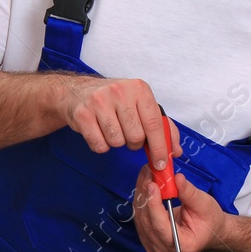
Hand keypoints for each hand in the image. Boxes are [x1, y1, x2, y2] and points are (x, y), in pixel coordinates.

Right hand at [58, 77, 176, 169]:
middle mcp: (120, 92)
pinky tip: (98, 132)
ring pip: (117, 142)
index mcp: (139, 89)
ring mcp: (99, 102)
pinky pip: (99, 145)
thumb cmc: (114, 100)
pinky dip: (101, 145)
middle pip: (136, 136)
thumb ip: (162, 127)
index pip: (154, 124)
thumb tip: (174, 151)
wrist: (76, 92)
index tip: (161, 162)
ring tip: (112, 129)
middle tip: (127, 133)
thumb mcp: (140, 105)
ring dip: (116, 142)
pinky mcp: (82, 114)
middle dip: (134, 143)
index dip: (159, 147)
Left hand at [134, 169, 227, 251]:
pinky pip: (139, 217)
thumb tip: (177, 178)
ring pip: (140, 218)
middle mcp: (165, 250)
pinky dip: (142, 199)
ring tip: (147, 174)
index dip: (154, 205)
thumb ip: (189, 193)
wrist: (208, 231)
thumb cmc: (210, 220)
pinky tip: (145, 184)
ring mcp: (154, 247)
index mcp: (183, 246)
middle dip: (146, 194)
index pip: (160, 227)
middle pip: (147, 222)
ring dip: (141, 194)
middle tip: (148, 172)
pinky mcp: (147, 238)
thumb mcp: (205, 204)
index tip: (152, 185)